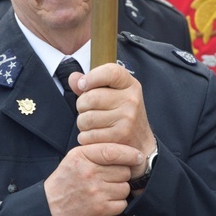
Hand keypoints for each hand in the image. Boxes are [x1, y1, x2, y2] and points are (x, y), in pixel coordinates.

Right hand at [44, 143, 142, 215]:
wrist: (50, 208)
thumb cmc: (64, 182)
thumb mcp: (73, 158)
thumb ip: (95, 151)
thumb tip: (124, 149)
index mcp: (82, 156)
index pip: (113, 151)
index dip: (130, 153)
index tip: (138, 156)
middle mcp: (89, 172)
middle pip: (123, 170)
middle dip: (121, 175)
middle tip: (110, 178)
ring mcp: (95, 191)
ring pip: (125, 187)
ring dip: (119, 190)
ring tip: (105, 191)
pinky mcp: (100, 209)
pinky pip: (122, 203)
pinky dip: (117, 204)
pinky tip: (105, 201)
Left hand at [71, 63, 156, 178]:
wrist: (141, 144)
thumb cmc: (123, 116)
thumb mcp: (113, 95)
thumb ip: (92, 85)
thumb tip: (73, 78)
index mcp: (129, 84)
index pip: (110, 72)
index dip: (91, 77)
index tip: (82, 85)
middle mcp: (131, 99)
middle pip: (90, 97)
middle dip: (81, 105)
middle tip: (87, 111)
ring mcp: (127, 117)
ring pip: (86, 118)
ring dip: (82, 123)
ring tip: (91, 124)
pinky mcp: (120, 135)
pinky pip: (88, 135)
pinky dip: (85, 137)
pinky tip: (94, 136)